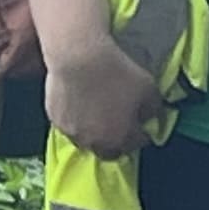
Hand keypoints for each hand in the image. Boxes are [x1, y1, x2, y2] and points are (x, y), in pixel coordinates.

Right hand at [44, 30, 165, 158]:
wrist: (79, 58)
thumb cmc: (117, 73)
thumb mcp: (150, 89)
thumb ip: (153, 109)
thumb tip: (149, 117)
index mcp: (121, 138)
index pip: (137, 143)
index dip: (141, 132)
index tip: (141, 122)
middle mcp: (96, 142)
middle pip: (109, 151)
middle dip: (116, 141)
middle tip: (118, 124)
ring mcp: (72, 132)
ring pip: (85, 139)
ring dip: (93, 131)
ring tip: (95, 112)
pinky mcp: (55, 118)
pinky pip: (68, 124)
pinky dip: (75, 118)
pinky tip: (78, 102)